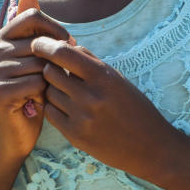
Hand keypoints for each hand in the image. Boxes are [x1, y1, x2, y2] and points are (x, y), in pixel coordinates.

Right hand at [0, 0, 70, 162]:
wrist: (17, 133)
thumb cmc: (32, 91)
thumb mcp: (35, 57)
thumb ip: (33, 27)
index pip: (33, 16)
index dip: (56, 29)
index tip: (67, 45)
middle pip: (40, 41)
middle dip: (53, 62)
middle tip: (48, 80)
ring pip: (40, 63)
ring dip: (49, 80)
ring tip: (39, 92)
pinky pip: (37, 82)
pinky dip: (43, 94)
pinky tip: (35, 103)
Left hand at [31, 37, 177, 179]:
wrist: (150, 147)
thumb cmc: (135, 107)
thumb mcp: (117, 79)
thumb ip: (90, 62)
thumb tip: (64, 45)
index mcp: (103, 76)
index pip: (62, 53)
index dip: (45, 45)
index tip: (39, 43)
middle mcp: (90, 96)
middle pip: (49, 72)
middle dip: (49, 67)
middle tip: (56, 69)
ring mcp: (81, 117)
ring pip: (48, 92)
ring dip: (52, 88)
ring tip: (67, 91)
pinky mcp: (75, 136)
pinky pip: (50, 113)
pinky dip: (53, 106)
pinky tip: (66, 106)